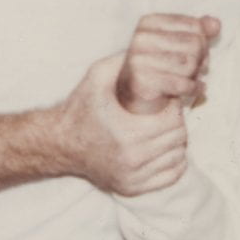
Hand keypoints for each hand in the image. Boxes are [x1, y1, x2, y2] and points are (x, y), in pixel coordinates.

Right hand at [55, 53, 188, 195]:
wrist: (60, 143)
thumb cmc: (81, 107)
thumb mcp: (98, 76)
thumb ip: (125, 61)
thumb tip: (154, 50)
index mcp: (127, 134)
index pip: (174, 120)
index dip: (174, 107)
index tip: (165, 101)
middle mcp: (131, 160)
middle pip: (179, 138)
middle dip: (176, 122)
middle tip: (165, 113)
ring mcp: (132, 178)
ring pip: (178, 156)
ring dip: (176, 141)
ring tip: (162, 129)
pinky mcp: (132, 188)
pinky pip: (172, 175)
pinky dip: (173, 161)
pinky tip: (162, 148)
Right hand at [116, 14, 220, 113]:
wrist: (137, 95)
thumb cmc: (163, 65)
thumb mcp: (181, 43)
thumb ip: (200, 31)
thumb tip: (215, 24)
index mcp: (150, 22)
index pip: (195, 26)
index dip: (203, 43)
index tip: (196, 54)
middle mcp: (142, 38)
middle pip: (194, 45)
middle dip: (200, 60)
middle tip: (193, 69)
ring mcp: (138, 60)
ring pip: (189, 64)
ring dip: (194, 75)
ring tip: (186, 78)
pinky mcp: (141, 82)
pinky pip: (182, 84)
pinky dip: (193, 89)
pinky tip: (194, 89)